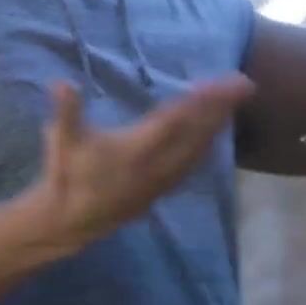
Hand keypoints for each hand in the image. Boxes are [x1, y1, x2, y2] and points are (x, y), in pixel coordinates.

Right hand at [22, 75, 255, 251]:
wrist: (68, 221)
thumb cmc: (66, 175)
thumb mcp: (62, 140)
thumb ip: (66, 111)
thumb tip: (61, 82)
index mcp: (136, 149)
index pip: (177, 120)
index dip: (202, 101)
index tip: (224, 83)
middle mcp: (156, 166)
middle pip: (197, 134)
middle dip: (221, 109)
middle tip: (245, 85)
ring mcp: (161, 181)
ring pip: (198, 151)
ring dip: (217, 126)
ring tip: (234, 105)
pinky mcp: (160, 190)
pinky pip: (192, 165)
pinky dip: (206, 146)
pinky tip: (213, 138)